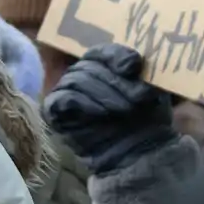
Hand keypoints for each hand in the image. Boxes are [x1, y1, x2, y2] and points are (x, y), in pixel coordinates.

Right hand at [43, 43, 177, 173]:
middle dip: (114, 82)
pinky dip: (83, 102)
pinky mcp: (54, 112)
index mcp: (102, 66)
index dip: (116, 56)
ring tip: (123, 110)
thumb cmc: (145, 118)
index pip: (101, 51)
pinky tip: (101, 113)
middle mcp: (81, 76)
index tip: (133, 67)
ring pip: (76, 80)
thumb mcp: (149, 90)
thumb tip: (132, 62)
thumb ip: (139, 72)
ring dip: (103, 94)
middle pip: (89, 66)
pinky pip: (63, 98)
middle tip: (136, 99)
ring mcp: (66, 93)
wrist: (139, 151)